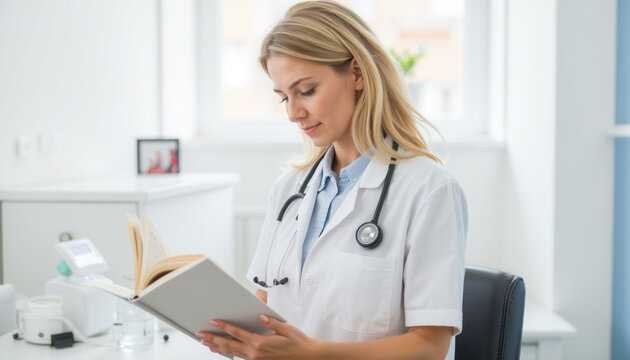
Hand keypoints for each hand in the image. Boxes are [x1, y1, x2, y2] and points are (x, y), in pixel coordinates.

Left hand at [196, 314, 321, 359]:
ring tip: (205, 342)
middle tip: (200, 334)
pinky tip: (221, 350)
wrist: (306, 357)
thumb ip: (271, 322)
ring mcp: (255, 359)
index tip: (213, 321)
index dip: (224, 326)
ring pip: (231, 352)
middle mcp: (255, 353)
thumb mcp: (286, 329)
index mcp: (260, 343)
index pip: (237, 333)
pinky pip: (238, 357)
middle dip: (213, 338)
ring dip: (217, 347)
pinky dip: (227, 352)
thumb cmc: (297, 342)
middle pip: (229, 345)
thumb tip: (260, 316)